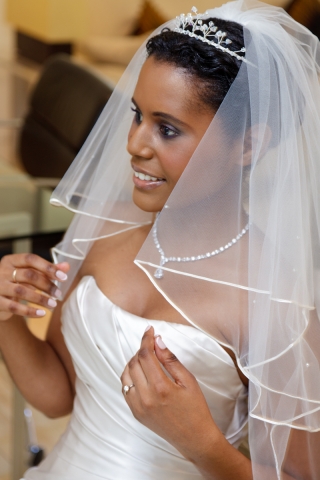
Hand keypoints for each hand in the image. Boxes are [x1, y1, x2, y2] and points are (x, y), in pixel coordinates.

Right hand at [0, 253, 68, 320]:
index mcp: (11, 260)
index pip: (31, 259)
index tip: (63, 277)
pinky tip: (41, 314)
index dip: (48, 267)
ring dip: (40, 298)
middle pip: (28, 275)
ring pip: (21, 291)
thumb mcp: (28, 274)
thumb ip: (46, 270)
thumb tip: (66, 266)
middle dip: (46, 285)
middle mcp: (2, 271)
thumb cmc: (14, 283)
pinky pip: (14, 307)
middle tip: (58, 294)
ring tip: (53, 305)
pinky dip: (29, 311)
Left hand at [121, 326, 219, 461]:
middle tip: (151, 345)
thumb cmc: (196, 409)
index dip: (146, 339)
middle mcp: (146, 397)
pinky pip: (126, 389)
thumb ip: (171, 359)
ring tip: (146, 358)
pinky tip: (141, 373)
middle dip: (141, 349)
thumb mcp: (188, 381)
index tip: (149, 330)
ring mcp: (138, 407)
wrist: (194, 438)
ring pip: (126, 375)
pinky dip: (130, 377)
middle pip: (134, 363)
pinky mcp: (135, 413)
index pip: (146, 355)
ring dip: (133, 362)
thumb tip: (158, 341)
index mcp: (161, 387)